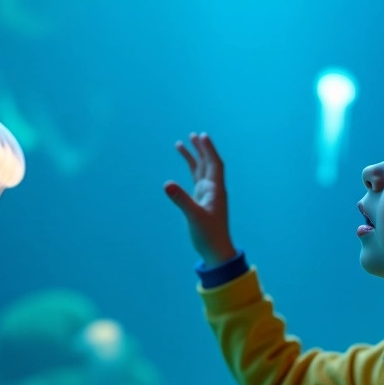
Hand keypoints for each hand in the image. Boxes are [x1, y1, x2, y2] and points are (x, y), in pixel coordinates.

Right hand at [164, 132, 237, 266]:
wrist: (215, 250)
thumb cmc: (209, 234)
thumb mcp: (194, 217)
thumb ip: (181, 199)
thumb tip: (167, 183)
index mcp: (216, 190)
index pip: (214, 164)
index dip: (209, 149)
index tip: (202, 136)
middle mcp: (213, 189)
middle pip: (208, 163)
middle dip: (201, 148)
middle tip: (193, 134)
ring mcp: (207, 195)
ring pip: (200, 170)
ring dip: (194, 157)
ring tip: (182, 143)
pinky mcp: (200, 201)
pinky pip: (195, 180)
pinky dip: (190, 170)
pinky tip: (183, 165)